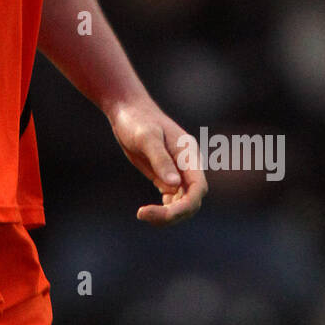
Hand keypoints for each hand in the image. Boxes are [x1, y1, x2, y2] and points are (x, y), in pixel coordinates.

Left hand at [108, 98, 206, 225]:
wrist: (126, 109)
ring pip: (182, 201)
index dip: (186, 205)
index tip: (165, 212)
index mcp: (189, 154)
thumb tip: (175, 185)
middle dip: (173, 213)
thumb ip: (160, 159)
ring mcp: (177, 170)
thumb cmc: (136, 119)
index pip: (198, 187)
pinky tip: (149, 212)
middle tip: (144, 215)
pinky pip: (172, 198)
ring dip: (168, 213)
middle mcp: (187, 165)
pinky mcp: (164, 174)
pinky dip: (164, 208)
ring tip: (143, 215)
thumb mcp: (146, 137)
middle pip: (191, 199)